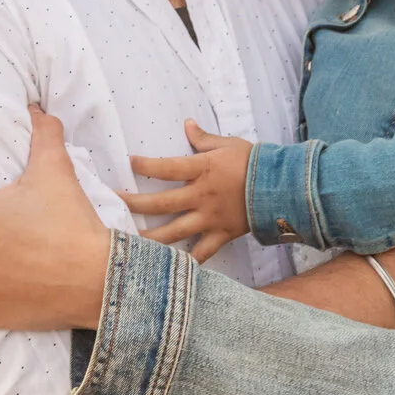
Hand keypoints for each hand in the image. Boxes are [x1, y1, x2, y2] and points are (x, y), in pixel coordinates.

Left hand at [122, 121, 252, 262]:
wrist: (282, 186)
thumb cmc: (253, 162)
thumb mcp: (227, 144)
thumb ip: (203, 138)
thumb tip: (187, 124)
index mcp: (202, 170)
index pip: (167, 168)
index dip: (146, 165)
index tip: (130, 163)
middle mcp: (202, 196)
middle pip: (161, 203)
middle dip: (134, 204)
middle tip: (112, 205)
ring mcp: (210, 218)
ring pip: (174, 232)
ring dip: (150, 238)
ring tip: (128, 243)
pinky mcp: (221, 235)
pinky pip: (202, 253)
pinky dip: (187, 263)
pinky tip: (169, 270)